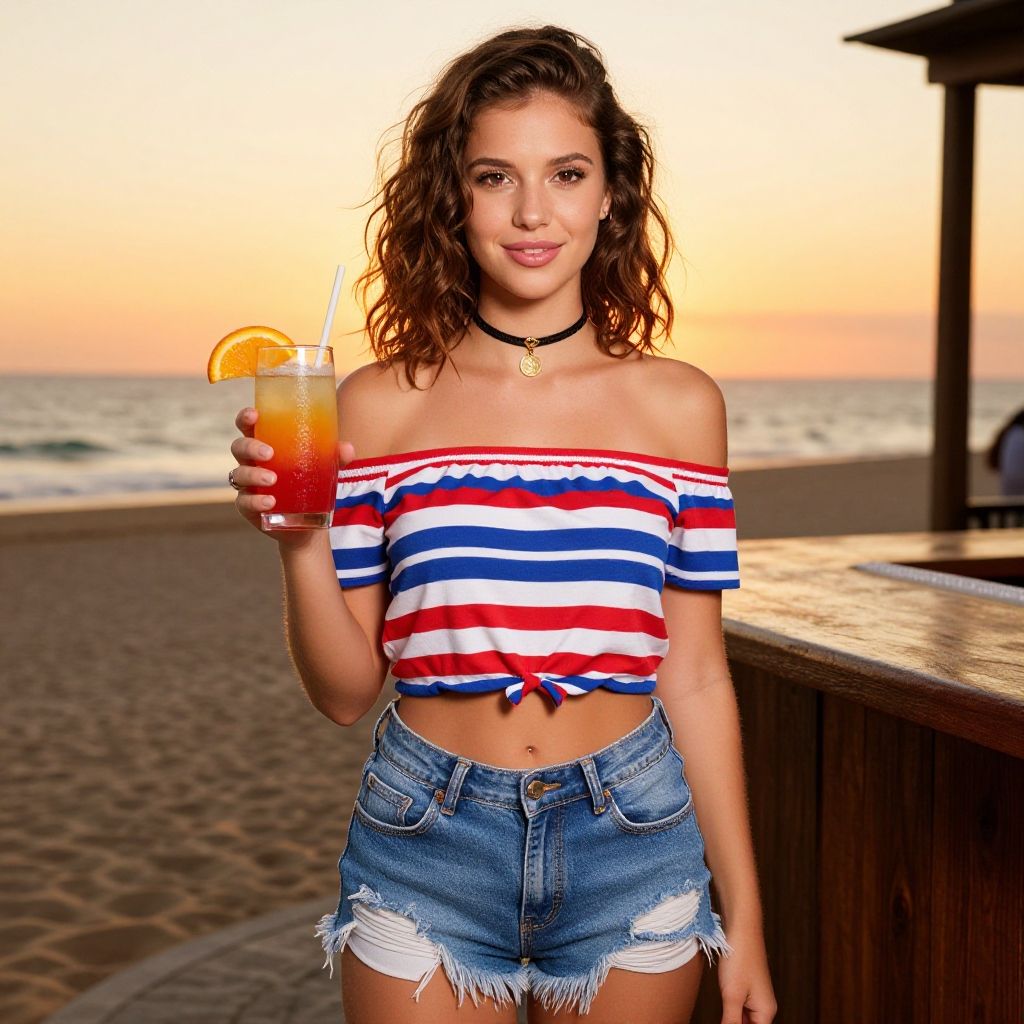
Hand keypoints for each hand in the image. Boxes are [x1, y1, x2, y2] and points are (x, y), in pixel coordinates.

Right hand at [229, 407, 354, 547]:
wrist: (309, 524)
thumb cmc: (311, 484)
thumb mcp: (326, 469)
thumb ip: (336, 457)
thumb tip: (347, 448)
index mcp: (266, 444)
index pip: (248, 427)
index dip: (246, 418)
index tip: (254, 414)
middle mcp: (252, 463)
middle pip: (239, 447)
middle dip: (250, 447)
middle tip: (269, 453)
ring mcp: (248, 486)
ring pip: (239, 474)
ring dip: (253, 475)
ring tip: (272, 479)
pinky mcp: (249, 508)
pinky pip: (244, 503)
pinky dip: (256, 502)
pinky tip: (270, 502)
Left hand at [717, 923, 776, 1023]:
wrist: (741, 927)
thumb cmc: (740, 957)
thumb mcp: (732, 995)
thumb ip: (731, 1021)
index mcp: (766, 1012)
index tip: (727, 1021)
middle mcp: (764, 1006)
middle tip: (723, 1015)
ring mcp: (756, 996)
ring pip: (745, 1020)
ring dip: (733, 1021)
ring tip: (723, 1013)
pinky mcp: (746, 987)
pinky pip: (740, 1009)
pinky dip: (731, 1014)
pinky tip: (721, 1012)